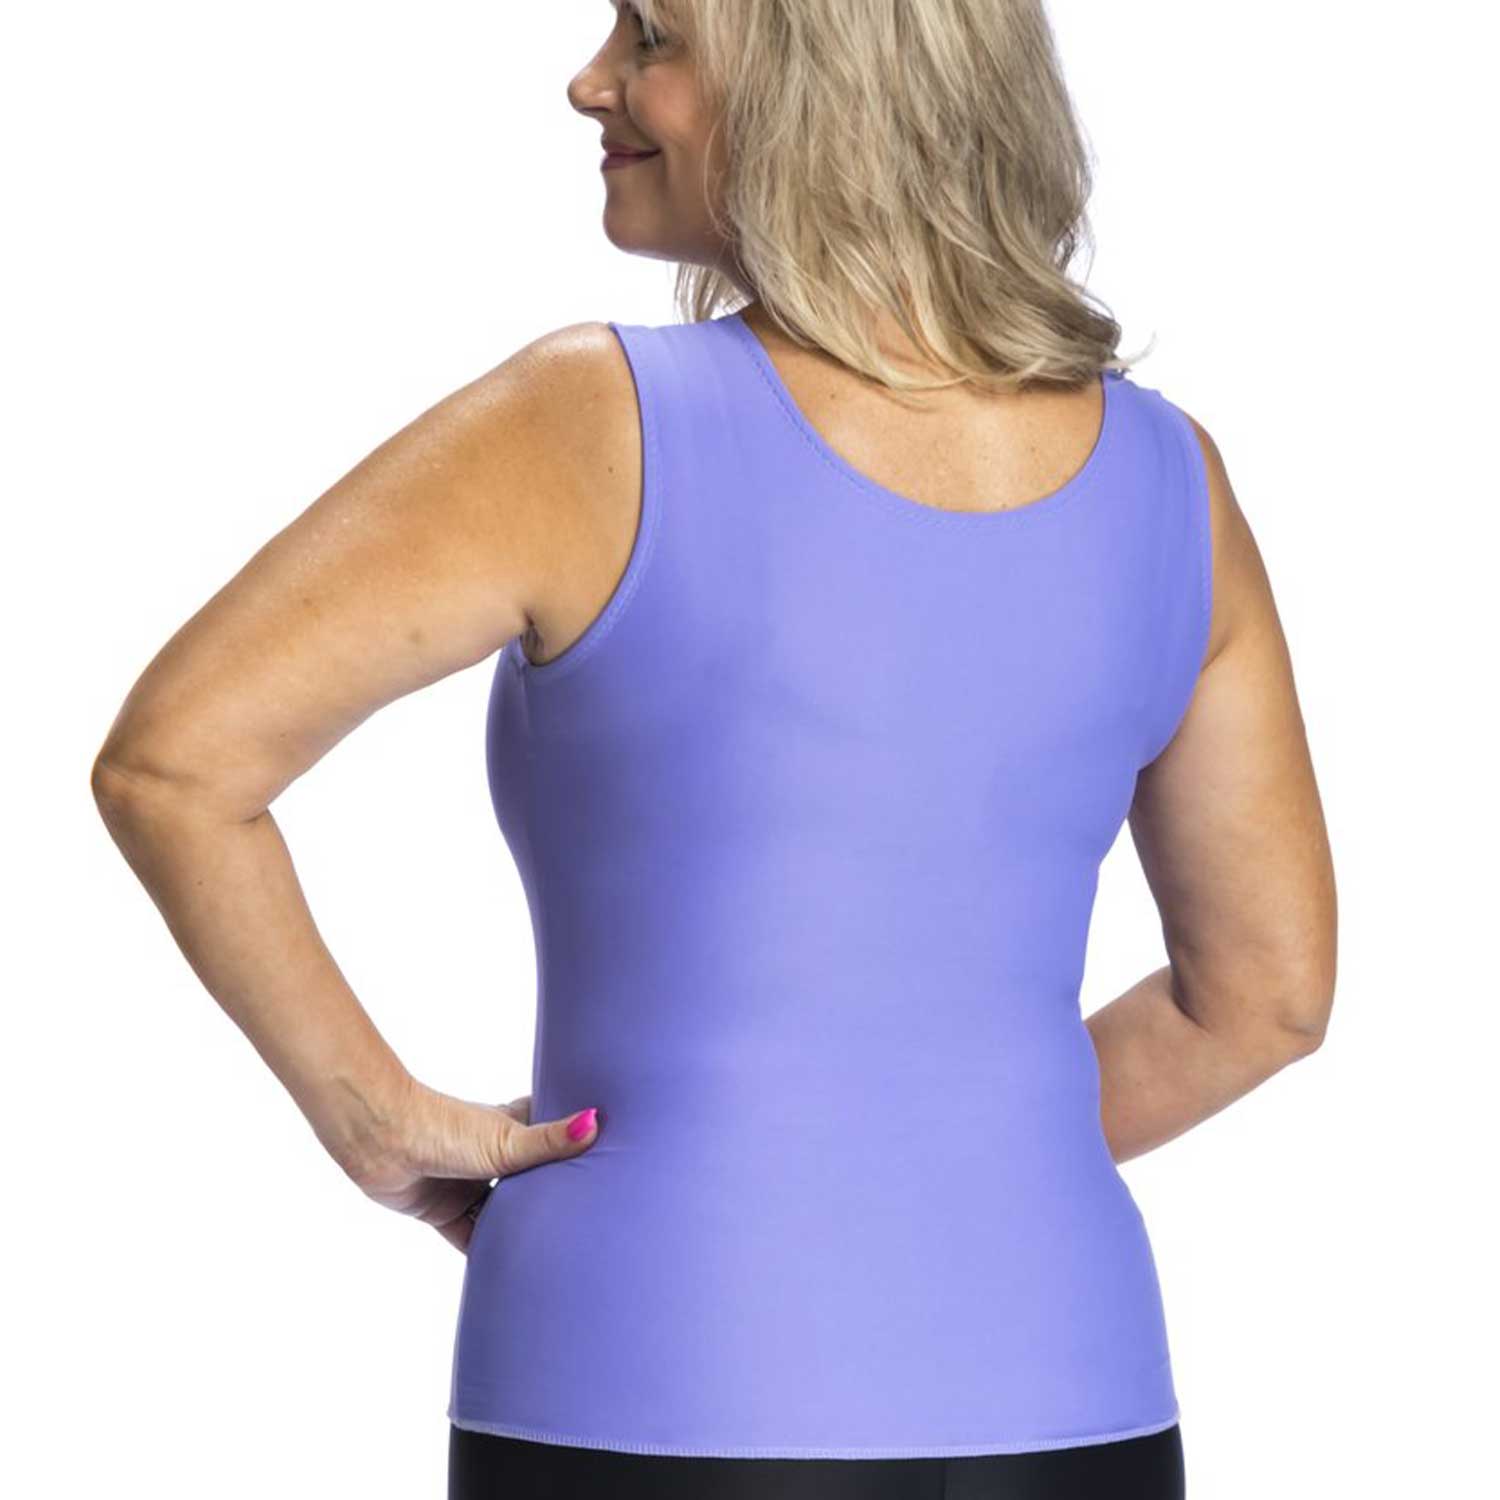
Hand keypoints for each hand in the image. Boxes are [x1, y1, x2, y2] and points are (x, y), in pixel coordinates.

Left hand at [353, 1078, 599, 1252]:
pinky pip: (471, 1238)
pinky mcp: (444, 1211)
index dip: (571, 1145)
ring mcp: (467, 1184)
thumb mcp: (505, 1140)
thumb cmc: (444, 1127)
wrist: (381, 1142)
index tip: (605, 1162)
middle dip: (550, 1197)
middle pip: (528, 1180)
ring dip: (519, 1228)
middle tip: (589, 1219)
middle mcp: (491, 1155)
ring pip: (501, 1212)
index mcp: (510, 1127)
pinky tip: (512, 1272)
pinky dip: (487, 1253)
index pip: (549, 1133)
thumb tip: (596, 1122)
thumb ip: (549, 1141)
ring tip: (558, 1251)